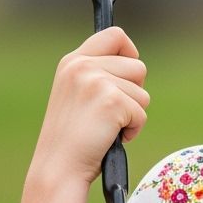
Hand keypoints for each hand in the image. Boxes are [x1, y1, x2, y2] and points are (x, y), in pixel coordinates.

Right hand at [31, 27, 149, 184]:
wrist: (59, 167)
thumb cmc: (73, 139)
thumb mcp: (78, 95)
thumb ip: (98, 76)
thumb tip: (135, 66)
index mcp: (72, 62)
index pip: (114, 35)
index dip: (130, 52)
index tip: (130, 74)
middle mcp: (82, 66)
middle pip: (138, 66)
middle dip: (135, 93)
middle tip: (113, 113)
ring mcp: (96, 81)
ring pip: (143, 92)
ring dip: (133, 114)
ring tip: (108, 127)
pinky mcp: (112, 101)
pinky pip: (142, 113)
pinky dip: (134, 129)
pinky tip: (111, 137)